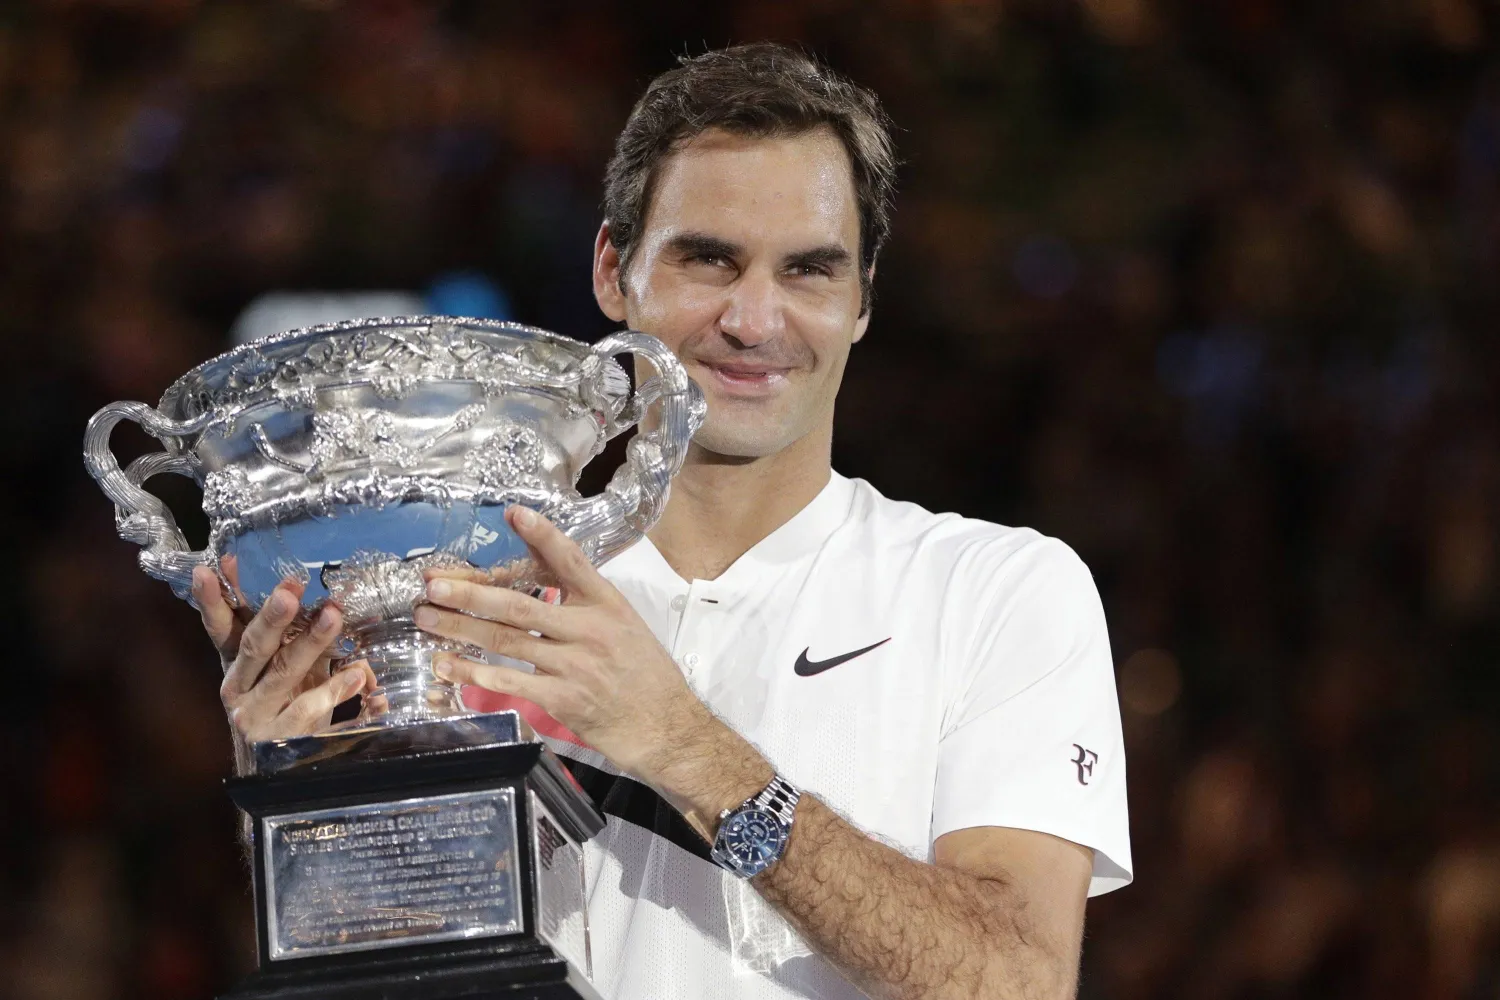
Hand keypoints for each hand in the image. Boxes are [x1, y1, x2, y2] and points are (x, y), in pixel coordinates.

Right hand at [196, 557, 374, 745]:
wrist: (280, 761)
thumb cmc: (283, 697)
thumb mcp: (280, 661)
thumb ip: (284, 627)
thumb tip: (291, 583)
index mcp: (234, 663)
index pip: (220, 627)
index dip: (212, 600)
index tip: (210, 570)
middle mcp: (238, 688)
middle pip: (253, 647)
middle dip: (272, 617)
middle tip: (290, 591)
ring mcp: (256, 715)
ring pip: (283, 673)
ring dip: (310, 642)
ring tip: (333, 616)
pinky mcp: (282, 737)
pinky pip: (309, 709)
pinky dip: (334, 690)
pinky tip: (356, 674)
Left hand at [414, 507, 726, 784]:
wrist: (666, 727)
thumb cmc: (645, 675)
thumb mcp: (625, 625)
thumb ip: (585, 605)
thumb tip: (538, 587)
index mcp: (607, 604)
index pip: (570, 561)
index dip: (542, 535)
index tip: (513, 513)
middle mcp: (590, 629)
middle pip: (518, 604)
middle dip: (469, 592)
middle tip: (433, 582)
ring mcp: (575, 665)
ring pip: (505, 641)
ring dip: (459, 628)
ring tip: (426, 617)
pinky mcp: (562, 700)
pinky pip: (508, 682)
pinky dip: (472, 673)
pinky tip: (446, 665)